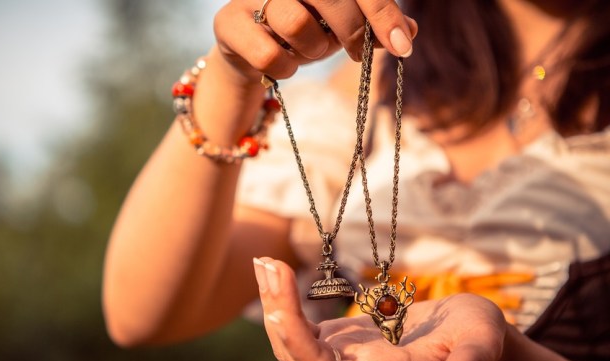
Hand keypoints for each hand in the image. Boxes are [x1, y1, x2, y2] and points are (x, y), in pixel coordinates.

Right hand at [213, 0, 417, 80]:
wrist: (250, 51)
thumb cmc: (303, 31)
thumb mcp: (343, 26)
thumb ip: (374, 24)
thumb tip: (411, 30)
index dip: (384, 14)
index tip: (403, 46)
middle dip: (353, 32)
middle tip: (358, 54)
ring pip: (297, 24)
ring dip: (313, 50)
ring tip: (308, 51)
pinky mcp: (228, 21)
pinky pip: (267, 53)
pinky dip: (284, 68)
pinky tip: (282, 65)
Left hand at [253, 257, 506, 360]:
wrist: (469, 336)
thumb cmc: (480, 341)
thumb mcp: (480, 346)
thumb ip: (468, 360)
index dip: (298, 343)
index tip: (281, 311)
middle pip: (298, 357)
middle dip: (278, 311)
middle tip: (266, 264)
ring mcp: (342, 358)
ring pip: (293, 341)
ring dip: (274, 302)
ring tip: (264, 261)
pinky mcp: (338, 341)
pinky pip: (300, 326)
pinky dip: (283, 298)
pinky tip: (271, 267)